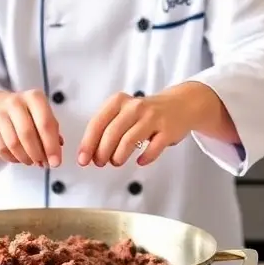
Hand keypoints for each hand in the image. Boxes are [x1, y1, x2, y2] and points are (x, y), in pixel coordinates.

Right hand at [0, 89, 61, 166]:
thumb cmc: (27, 114)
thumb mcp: (42, 115)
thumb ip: (52, 133)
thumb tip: (54, 157)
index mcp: (35, 97)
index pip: (46, 123)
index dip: (52, 146)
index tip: (55, 163)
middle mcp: (16, 102)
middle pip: (27, 134)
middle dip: (37, 154)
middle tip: (43, 164)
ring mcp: (0, 113)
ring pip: (13, 144)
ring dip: (25, 158)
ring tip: (33, 161)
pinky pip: (1, 149)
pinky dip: (13, 158)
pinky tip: (20, 158)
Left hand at [77, 83, 226, 167]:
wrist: (180, 104)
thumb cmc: (145, 113)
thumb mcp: (123, 112)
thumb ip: (107, 128)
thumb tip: (90, 153)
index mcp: (118, 101)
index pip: (97, 123)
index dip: (88, 143)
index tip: (83, 159)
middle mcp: (135, 107)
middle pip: (112, 133)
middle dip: (102, 152)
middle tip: (100, 163)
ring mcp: (153, 117)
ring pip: (130, 140)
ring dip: (119, 156)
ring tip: (116, 162)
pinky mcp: (167, 130)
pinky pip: (153, 148)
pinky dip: (144, 158)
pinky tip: (140, 160)